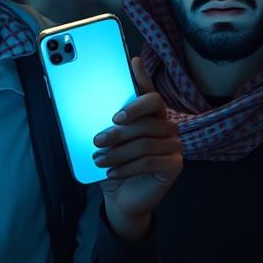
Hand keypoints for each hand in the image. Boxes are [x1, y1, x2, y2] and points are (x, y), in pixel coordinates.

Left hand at [95, 57, 182, 241]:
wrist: (121, 196)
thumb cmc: (114, 164)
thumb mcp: (106, 143)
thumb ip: (105, 124)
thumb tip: (88, 107)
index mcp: (150, 115)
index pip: (149, 92)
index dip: (143, 77)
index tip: (130, 65)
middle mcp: (166, 126)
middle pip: (146, 120)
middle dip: (118, 131)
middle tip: (97, 140)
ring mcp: (174, 145)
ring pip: (145, 143)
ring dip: (118, 153)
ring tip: (98, 160)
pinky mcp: (175, 164)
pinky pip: (149, 162)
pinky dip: (127, 167)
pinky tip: (111, 172)